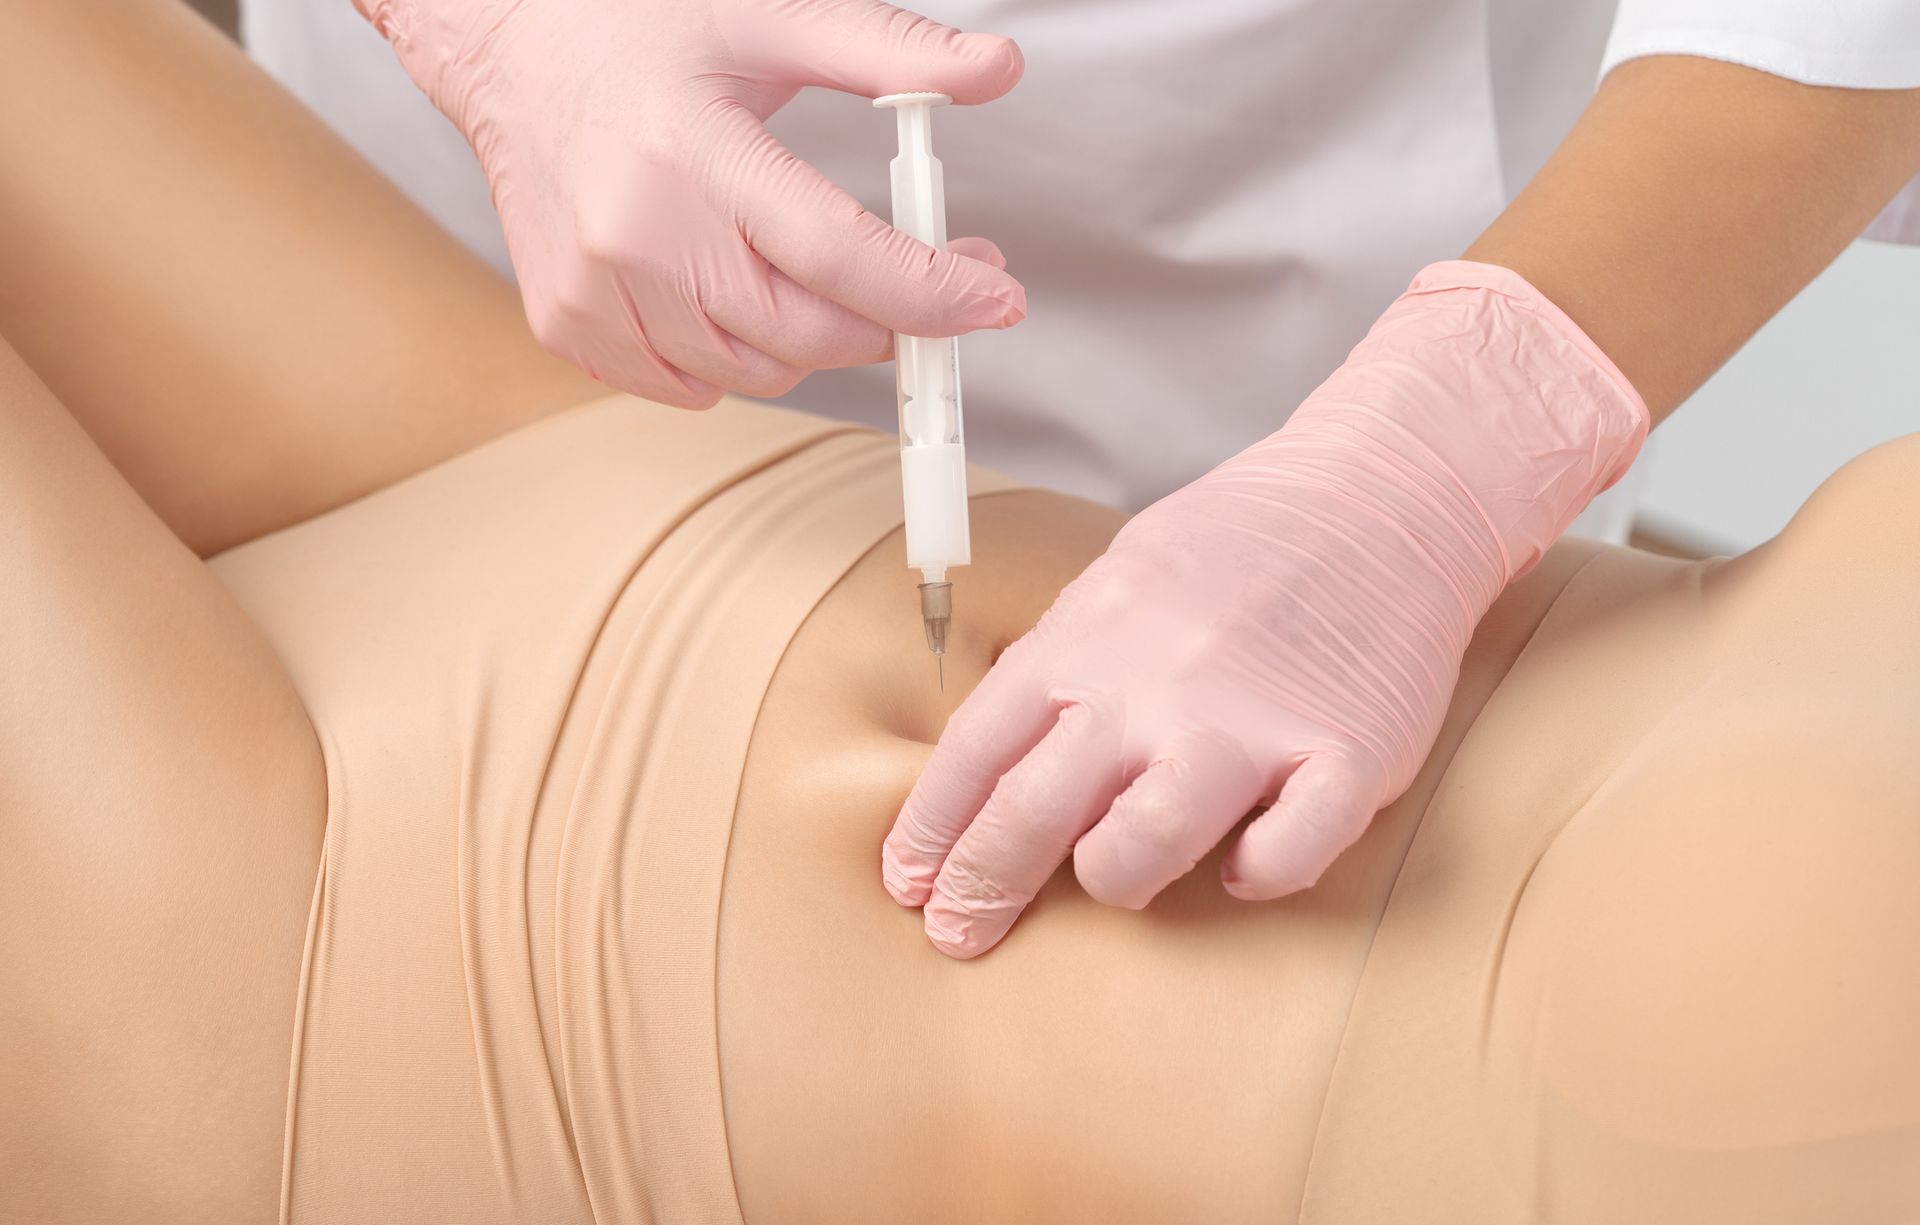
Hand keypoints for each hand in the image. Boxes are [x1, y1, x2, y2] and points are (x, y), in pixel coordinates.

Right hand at [356, 0, 1026, 404]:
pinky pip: (686, 384)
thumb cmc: (633, 27)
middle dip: (888, 320)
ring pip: (754, 371)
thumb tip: (999, 67)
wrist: (504, 44)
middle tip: (931, 279)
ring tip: (812, 268)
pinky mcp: (567, 324)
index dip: (931, 291)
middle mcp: (636, 233)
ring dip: (810, 339)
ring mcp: (594, 290)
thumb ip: (891, 53)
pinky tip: (732, 294)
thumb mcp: (769, 19)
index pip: (837, 254)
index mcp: (693, 151)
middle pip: (806, 331)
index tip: (995, 301)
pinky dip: (732, 358)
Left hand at [882, 261, 1648, 957]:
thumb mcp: (1118, 582)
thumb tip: (986, 764)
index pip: (978, 749)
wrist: (1383, 494)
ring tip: (1118, 876)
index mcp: (1089, 637)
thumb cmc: (1237, 546)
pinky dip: (1255, 875)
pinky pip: (1285, 856)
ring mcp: (1252, 720)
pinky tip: (1241, 865)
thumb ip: (1059, 666)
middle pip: (1036, 809)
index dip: (931, 827)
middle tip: (958, 933)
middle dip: (982, 884)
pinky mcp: (1349, 755)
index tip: (907, 884)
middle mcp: (1156, 682)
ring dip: (1114, 878)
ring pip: (1144, 843)